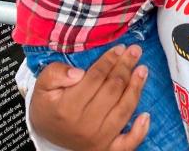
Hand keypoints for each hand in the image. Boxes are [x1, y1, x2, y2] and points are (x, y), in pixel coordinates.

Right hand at [29, 45, 148, 150]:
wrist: (47, 133)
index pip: (95, 78)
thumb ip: (55, 74)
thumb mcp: (43, 85)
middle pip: (112, 90)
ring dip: (136, 88)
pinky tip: (146, 115)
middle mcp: (84, 125)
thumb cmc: (48, 106)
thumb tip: (78, 72)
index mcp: (67, 108)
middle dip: (125, 68)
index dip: (109, 61)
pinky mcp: (106, 149)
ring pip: (123, 110)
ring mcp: (97, 139)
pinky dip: (139, 131)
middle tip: (135, 51)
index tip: (119, 48)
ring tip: (142, 70)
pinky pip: (127, 143)